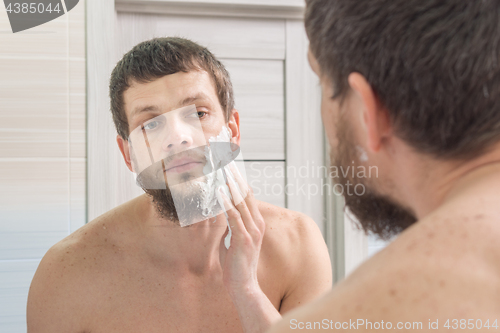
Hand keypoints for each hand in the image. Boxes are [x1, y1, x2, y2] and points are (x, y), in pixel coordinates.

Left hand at [218, 163, 265, 294]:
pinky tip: (219, 191)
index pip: (248, 197)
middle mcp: (257, 224)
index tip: (232, 168)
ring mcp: (252, 231)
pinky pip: (233, 216)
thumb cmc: (237, 265)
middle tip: (227, 162)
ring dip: (231, 185)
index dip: (240, 181)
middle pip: (246, 195)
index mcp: (256, 224)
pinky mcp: (243, 238)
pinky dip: (226, 202)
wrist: (243, 286)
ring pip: (241, 202)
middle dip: (236, 178)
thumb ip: (231, 227)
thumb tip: (223, 216)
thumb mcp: (234, 241)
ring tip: (223, 171)